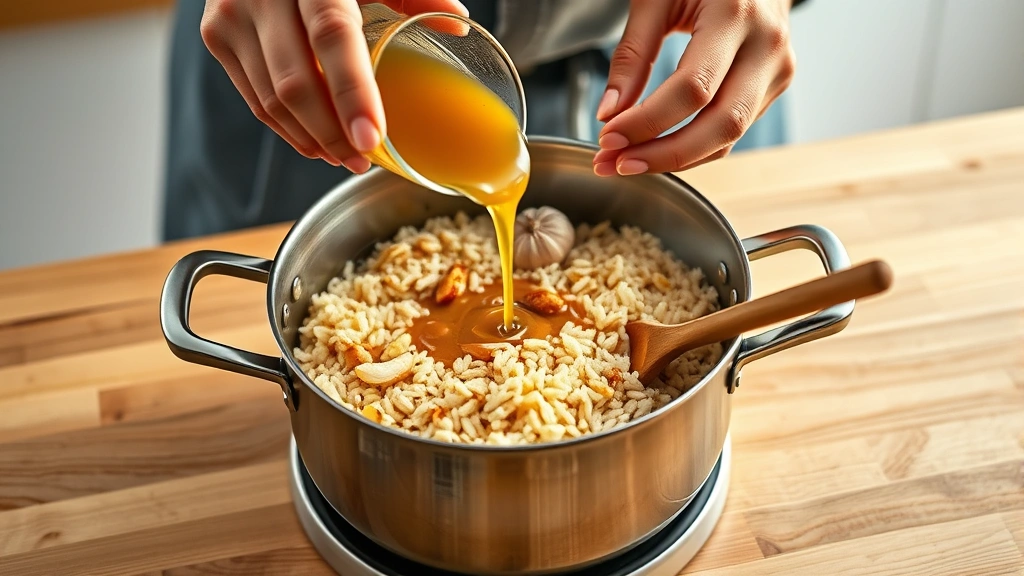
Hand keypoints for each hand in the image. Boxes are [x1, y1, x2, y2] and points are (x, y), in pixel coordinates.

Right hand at [200, 0, 467, 171]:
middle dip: (332, 132)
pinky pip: (255, 99)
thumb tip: (458, 25)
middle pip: (296, 82)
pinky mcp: (216, 35)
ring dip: (311, 138)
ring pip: (272, 100)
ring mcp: (231, 16)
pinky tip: (315, 141)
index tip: (371, 137)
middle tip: (362, 159)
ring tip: (343, 156)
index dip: (352, 92)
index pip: (331, 36)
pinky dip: (287, 128)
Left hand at [593, 0, 795, 175]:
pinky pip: (731, 132)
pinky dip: (691, 148)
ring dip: (673, 159)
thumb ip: (632, 55)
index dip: (647, 121)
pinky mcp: (774, 86)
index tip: (608, 137)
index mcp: (737, 14)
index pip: (693, 89)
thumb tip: (609, 113)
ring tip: (626, 162)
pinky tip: (656, 149)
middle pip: (720, 124)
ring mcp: (777, 69)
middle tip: (616, 163)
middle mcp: (767, 46)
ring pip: (728, 138)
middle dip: (663, 154)